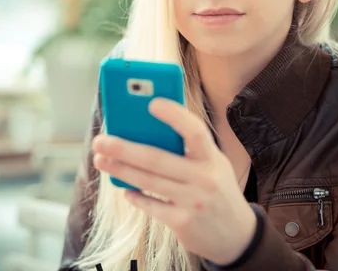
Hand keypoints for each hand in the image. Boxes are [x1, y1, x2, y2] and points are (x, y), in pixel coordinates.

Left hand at [92, 97, 256, 265]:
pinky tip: (124, 190)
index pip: (194, 131)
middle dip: (125, 149)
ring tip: (101, 160)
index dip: (174, 115)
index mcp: (212, 157)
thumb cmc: (217, 190)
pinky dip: (136, 196)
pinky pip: (152, 206)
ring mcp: (194, 201)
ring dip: (121, 170)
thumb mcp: (213, 165)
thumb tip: (147, 132)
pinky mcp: (184, 222)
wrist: (237, 234)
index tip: (151, 103)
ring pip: (149, 182)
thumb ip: (189, 151)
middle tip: (100, 140)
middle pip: (158, 159)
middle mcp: (205, 178)